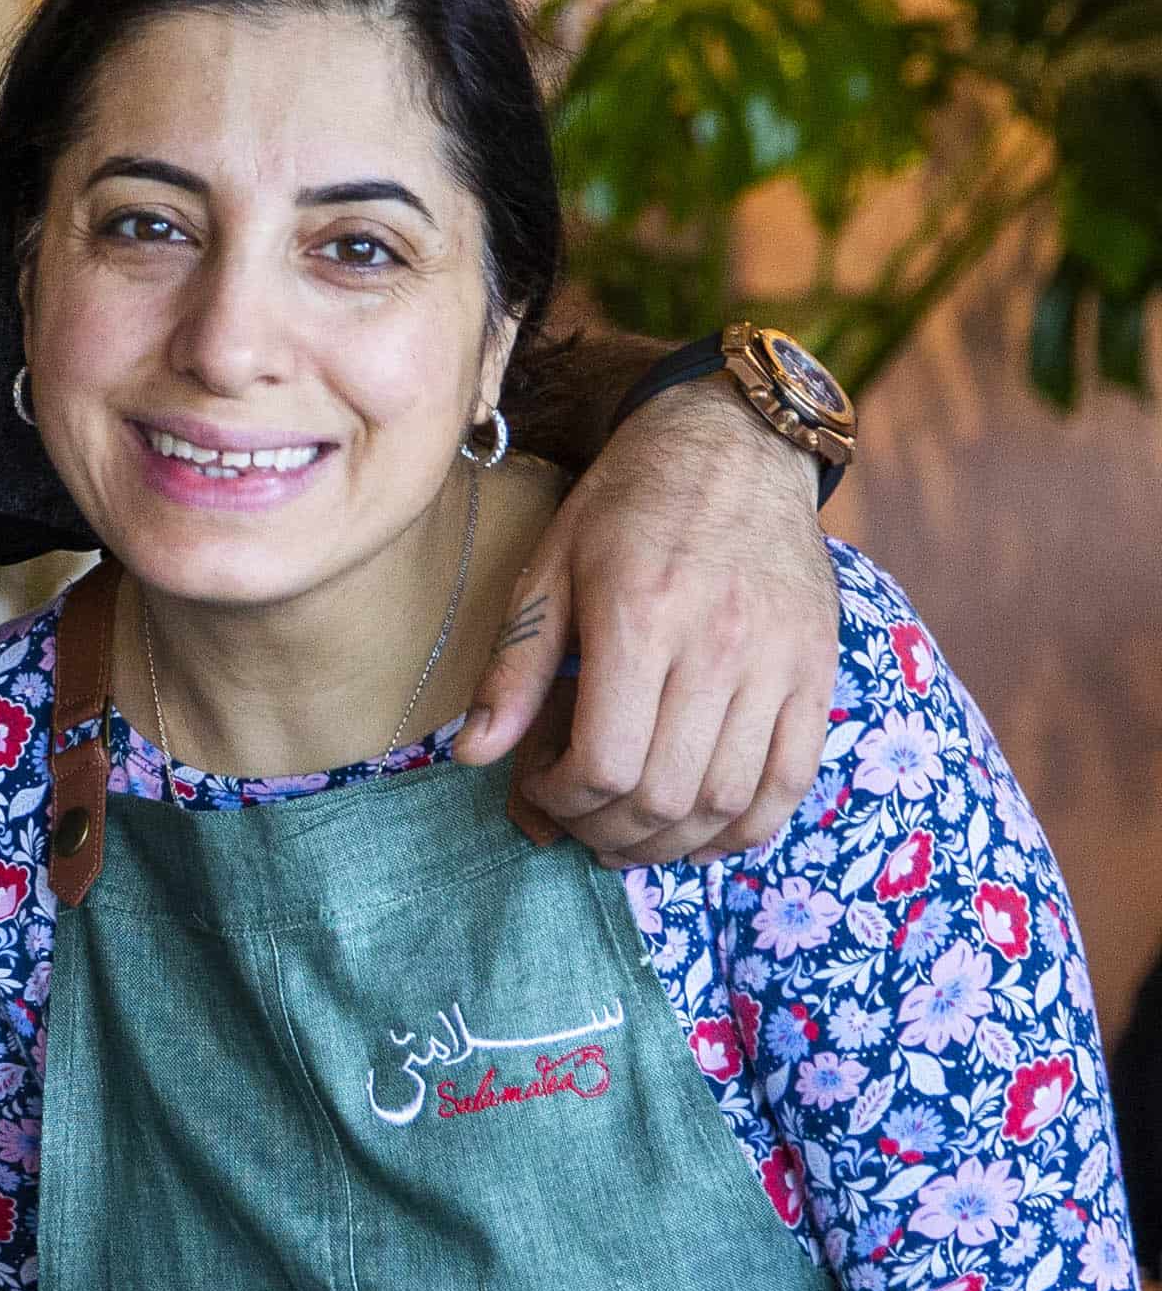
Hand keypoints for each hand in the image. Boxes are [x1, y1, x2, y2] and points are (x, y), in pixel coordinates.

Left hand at [454, 387, 833, 865]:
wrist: (736, 444)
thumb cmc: (626, 506)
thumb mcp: (548, 569)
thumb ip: (515, 667)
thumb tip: (472, 753)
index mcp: (640, 617)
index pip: (606, 763)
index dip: (564, 802)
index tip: (541, 791)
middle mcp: (720, 644)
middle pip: (665, 795)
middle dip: (608, 833)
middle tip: (578, 827)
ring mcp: (779, 661)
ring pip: (729, 800)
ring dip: (672, 845)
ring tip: (629, 838)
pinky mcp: (818, 668)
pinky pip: (793, 779)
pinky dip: (747, 827)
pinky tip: (702, 832)